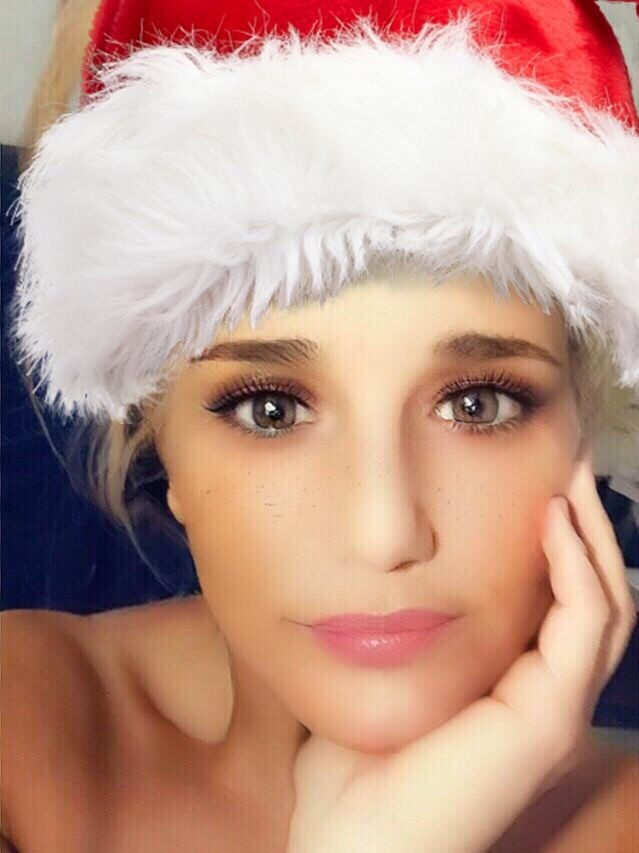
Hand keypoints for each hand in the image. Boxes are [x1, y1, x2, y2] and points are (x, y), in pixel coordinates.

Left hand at [287, 449, 636, 852]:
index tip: (535, 480)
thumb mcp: (380, 675)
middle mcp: (545, 695)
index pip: (557, 602)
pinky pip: (582, 624)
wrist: (349, 842)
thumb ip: (392, 629)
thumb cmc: (355, 766)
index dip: (556, 541)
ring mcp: (554, 708)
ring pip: (605, 603)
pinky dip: (574, 565)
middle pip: (594, 594)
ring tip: (568, 476)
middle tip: (568, 461)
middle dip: (585, 525)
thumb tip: (373, 571)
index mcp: (511, 686)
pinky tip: (551, 519)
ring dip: (590, 533)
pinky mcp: (549, 718)